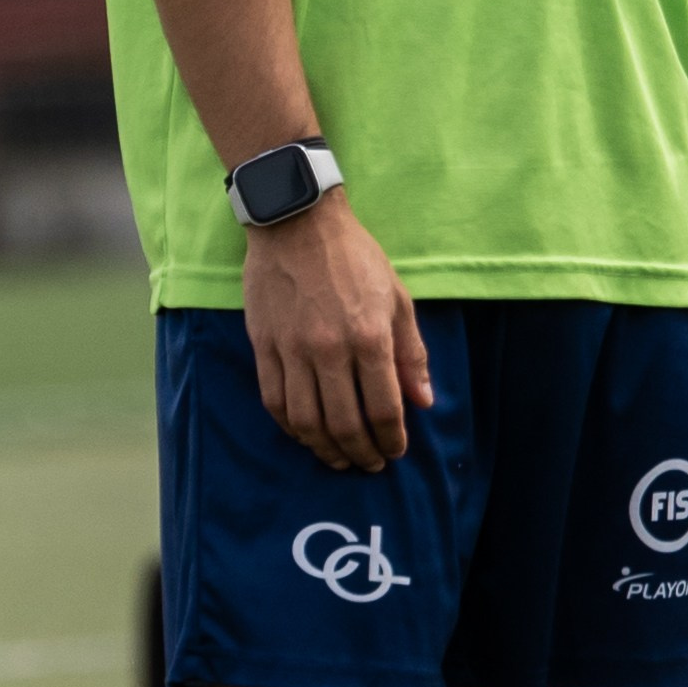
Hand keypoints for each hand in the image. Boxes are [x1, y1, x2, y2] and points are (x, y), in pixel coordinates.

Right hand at [243, 195, 432, 472]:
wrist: (298, 223)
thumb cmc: (355, 258)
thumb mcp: (397, 298)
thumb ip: (411, 353)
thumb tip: (423, 401)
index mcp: (370, 337)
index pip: (384, 408)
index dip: (392, 439)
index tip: (396, 450)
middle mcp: (330, 349)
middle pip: (345, 424)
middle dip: (362, 453)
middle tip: (371, 464)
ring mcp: (293, 349)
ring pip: (306, 421)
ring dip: (325, 450)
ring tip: (339, 459)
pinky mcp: (264, 345)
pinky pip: (275, 401)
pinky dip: (291, 428)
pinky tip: (306, 435)